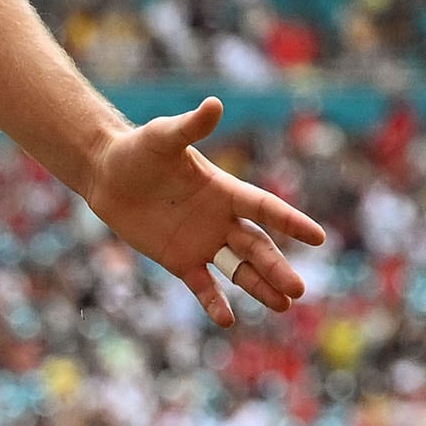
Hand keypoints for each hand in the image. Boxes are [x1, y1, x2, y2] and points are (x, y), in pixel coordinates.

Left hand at [79, 98, 328, 328]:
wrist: (108, 173)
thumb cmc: (138, 150)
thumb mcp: (163, 137)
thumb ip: (191, 127)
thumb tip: (214, 104)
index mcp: (225, 190)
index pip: (265, 208)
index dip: (291, 222)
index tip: (318, 237)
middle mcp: (221, 219)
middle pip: (258, 247)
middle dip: (277, 268)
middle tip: (298, 290)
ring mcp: (203, 242)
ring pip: (239, 269)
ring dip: (260, 287)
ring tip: (283, 306)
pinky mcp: (180, 260)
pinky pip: (203, 285)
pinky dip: (214, 302)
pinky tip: (227, 320)